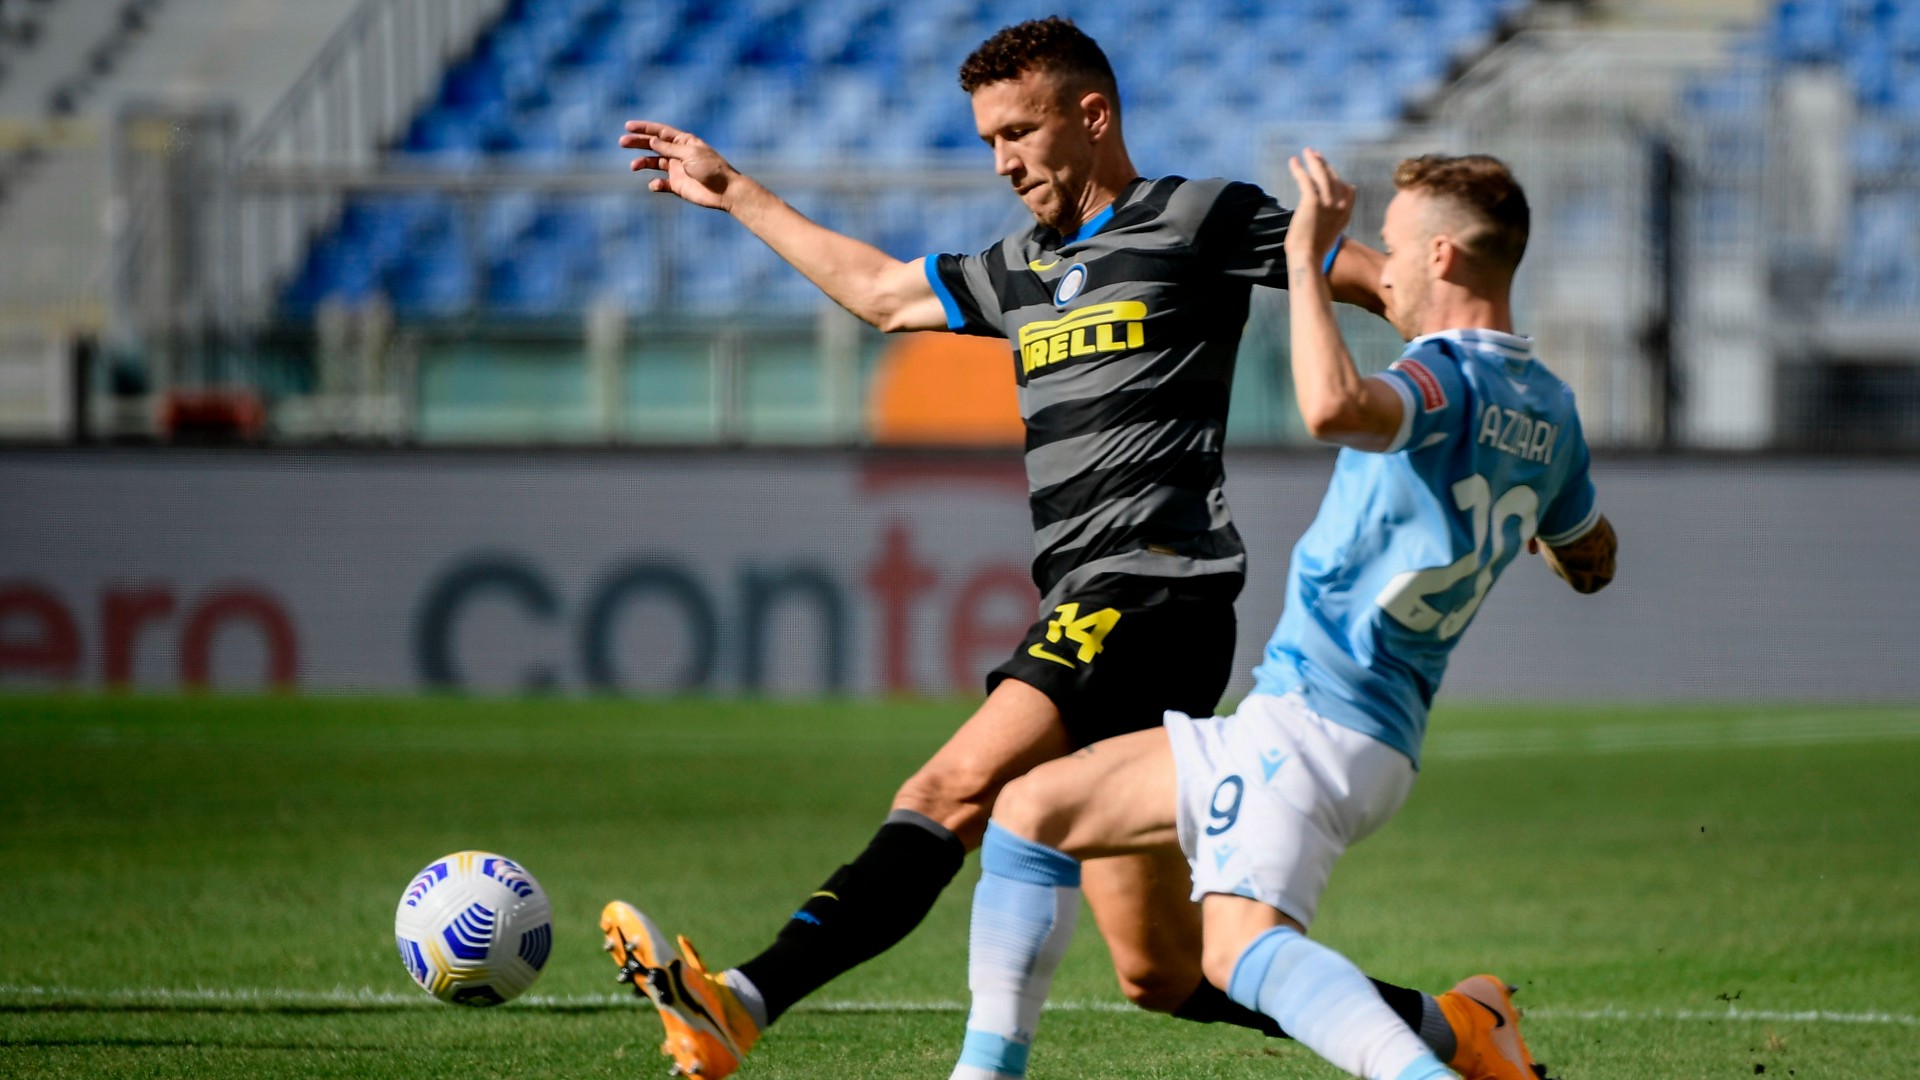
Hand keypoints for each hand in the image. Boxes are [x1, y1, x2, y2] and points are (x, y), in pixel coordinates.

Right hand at [618, 121, 741, 210]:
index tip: (628, 126)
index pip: (660, 132)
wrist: (725, 191)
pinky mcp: (677, 186)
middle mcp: (678, 154)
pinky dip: (655, 184)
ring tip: (634, 166)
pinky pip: (661, 184)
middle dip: (638, 143)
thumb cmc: (711, 168)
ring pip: (654, 163)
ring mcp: (677, 169)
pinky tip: (656, 185)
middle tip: (622, 142)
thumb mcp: (689, 154)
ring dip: (642, 163)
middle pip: (653, 145)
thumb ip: (669, 148)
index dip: (644, 128)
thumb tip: (652, 140)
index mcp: (683, 142)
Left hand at [1284, 148, 1354, 273]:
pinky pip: (1306, 179)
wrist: (1308, 258)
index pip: (1347, 188)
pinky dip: (1299, 169)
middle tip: (1316, 155)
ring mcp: (1327, 202)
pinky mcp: (1312, 201)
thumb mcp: (1332, 233)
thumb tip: (1336, 212)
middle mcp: (1340, 205)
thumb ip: (1336, 219)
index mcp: (1346, 213)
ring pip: (1321, 174)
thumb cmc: (1315, 250)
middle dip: (1325, 165)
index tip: (1327, 169)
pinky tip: (1293, 161)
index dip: (1337, 177)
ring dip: (1314, 161)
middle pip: (1334, 178)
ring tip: (1307, 152)